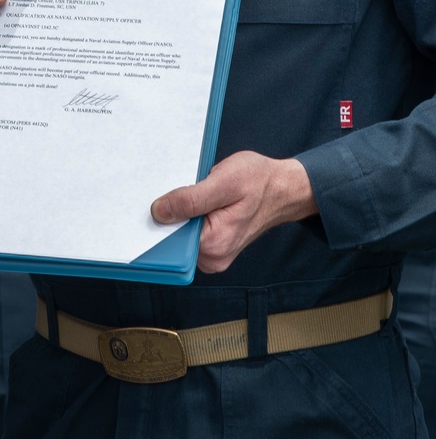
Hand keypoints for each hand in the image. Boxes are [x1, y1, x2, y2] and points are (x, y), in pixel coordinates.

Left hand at [150, 151, 316, 273]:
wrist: (282, 188)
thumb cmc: (259, 182)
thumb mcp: (224, 182)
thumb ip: (190, 199)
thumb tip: (158, 212)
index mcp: (214, 245)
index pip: (169, 240)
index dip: (159, 219)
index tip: (156, 200)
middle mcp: (212, 257)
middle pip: (172, 238)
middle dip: (170, 214)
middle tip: (181, 190)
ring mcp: (213, 253)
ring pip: (179, 234)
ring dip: (180, 212)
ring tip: (194, 193)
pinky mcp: (213, 245)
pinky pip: (189, 232)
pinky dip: (188, 215)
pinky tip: (197, 201)